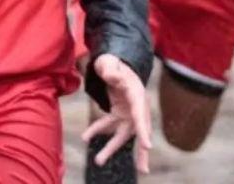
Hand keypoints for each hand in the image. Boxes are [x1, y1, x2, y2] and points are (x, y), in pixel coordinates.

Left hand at [82, 54, 151, 173]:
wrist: (114, 62)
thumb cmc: (113, 62)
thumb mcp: (110, 62)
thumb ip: (110, 69)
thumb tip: (113, 77)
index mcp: (136, 94)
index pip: (142, 115)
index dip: (144, 131)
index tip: (148, 146)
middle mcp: (135, 106)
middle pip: (139, 131)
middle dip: (141, 151)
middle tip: (143, 170)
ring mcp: (128, 112)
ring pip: (123, 134)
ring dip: (111, 148)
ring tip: (98, 161)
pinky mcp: (119, 113)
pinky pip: (108, 125)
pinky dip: (97, 130)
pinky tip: (85, 137)